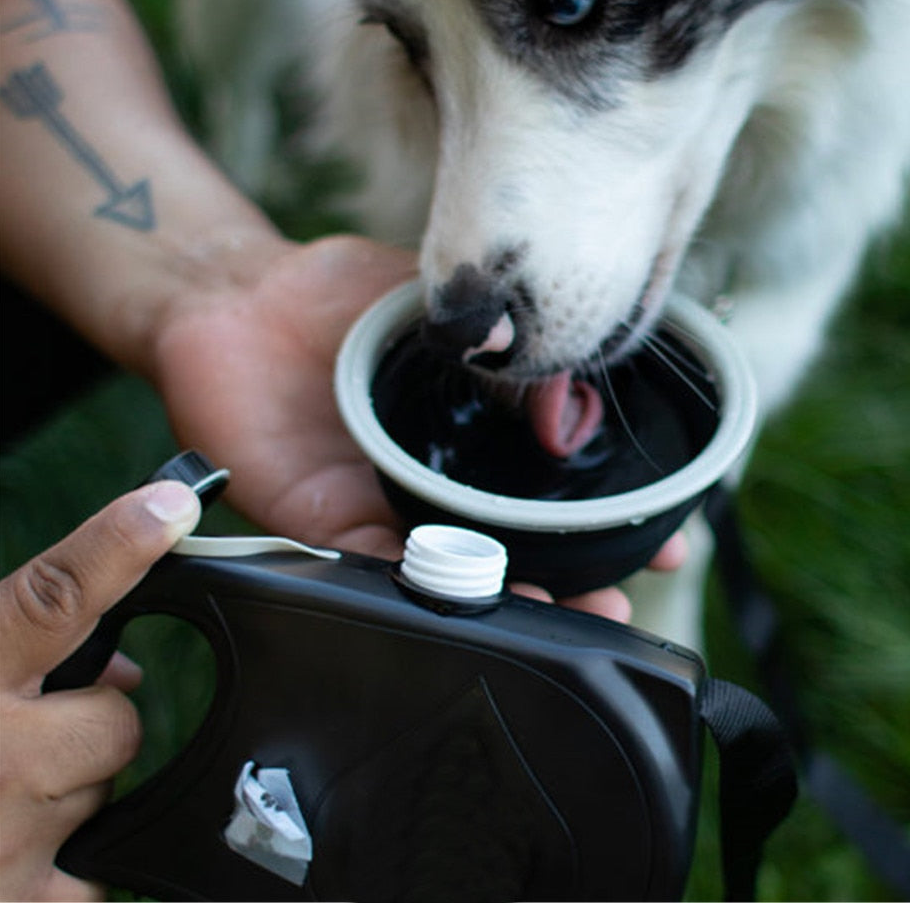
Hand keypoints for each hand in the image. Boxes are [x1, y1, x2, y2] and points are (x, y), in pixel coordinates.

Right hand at [0, 481, 200, 901]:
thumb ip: (7, 647)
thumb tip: (116, 666)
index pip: (54, 594)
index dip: (119, 544)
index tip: (172, 507)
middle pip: (116, 720)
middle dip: (85, 725)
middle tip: (21, 738)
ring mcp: (6, 842)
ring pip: (103, 793)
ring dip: (66, 794)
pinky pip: (95, 875)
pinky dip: (62, 868)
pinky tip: (6, 857)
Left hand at [151, 232, 683, 621]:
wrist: (236, 297)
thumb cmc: (344, 292)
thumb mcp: (446, 302)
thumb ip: (509, 349)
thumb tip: (576, 407)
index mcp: (474, 432)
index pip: (557, 488)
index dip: (616, 517)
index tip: (672, 535)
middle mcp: (436, 478)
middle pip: (518, 547)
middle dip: (575, 582)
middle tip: (620, 604)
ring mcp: (384, 503)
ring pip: (459, 572)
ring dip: (514, 601)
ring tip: (568, 616)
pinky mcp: (323, 521)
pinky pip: (378, 566)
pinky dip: (426, 588)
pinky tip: (475, 601)